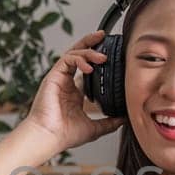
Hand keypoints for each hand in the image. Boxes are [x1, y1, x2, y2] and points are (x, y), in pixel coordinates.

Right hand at [19, 29, 127, 153]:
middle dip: (90, 43)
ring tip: (102, 56)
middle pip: (77, 55)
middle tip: (103, 36)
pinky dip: (79, 59)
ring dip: (88, 51)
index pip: (85, 68)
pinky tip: (89, 66)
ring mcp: (59, 78)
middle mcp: (66, 82)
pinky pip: (66, 60)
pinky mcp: (53, 76)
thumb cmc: (64, 135)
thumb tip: (124, 119)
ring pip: (73, 54)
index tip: (110, 55)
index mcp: (73, 93)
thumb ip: (109, 122)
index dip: (96, 59)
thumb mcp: (94, 128)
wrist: (49, 137)